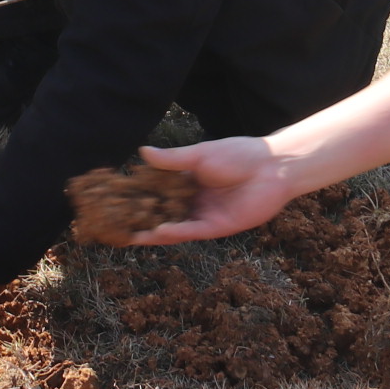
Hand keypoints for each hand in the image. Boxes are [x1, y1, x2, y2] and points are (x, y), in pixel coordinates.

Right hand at [127, 136, 298, 244]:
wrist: (271, 167)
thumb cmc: (238, 154)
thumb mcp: (199, 154)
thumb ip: (172, 160)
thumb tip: (142, 152)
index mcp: (188, 181)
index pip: (159, 191)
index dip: (140, 196)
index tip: (118, 199)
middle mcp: (194, 200)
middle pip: (164, 212)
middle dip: (142, 218)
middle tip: (118, 225)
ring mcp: (205, 215)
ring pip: (175, 226)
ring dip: (154, 232)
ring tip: (131, 236)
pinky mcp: (218, 227)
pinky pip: (193, 231)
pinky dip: (176, 232)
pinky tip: (158, 232)